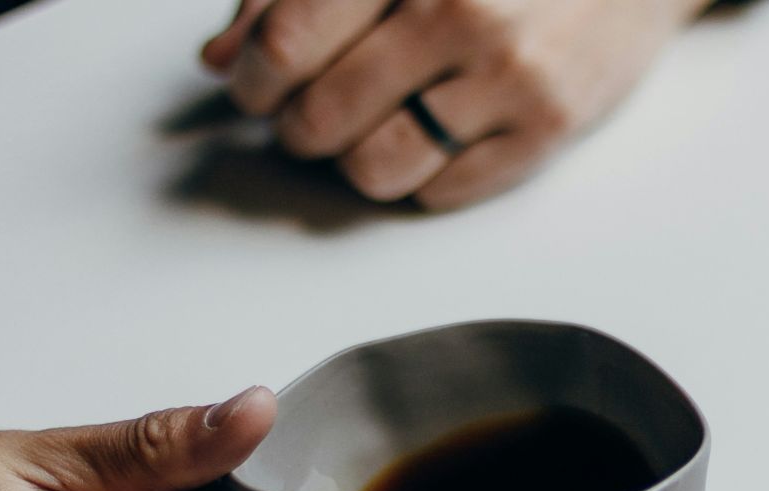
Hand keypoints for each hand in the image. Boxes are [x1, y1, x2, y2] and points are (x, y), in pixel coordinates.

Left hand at [199, 0, 710, 208]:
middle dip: (300, 129)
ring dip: (355, 163)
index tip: (257, 85)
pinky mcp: (547, 126)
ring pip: (374, 169)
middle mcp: (455, 7)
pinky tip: (436, 136)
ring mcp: (505, 72)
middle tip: (313, 116)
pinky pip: (441, 193)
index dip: (255, 79)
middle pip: (321, 118)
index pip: (286, 44)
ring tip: (373, 132)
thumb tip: (221, 57)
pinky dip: (421, 178)